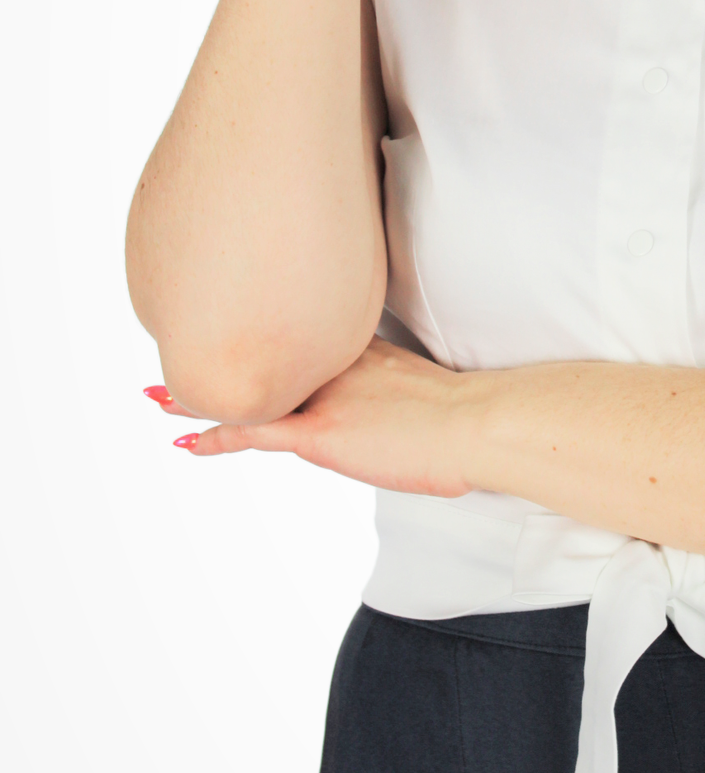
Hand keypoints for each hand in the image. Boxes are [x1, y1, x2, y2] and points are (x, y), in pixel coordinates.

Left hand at [146, 337, 477, 496]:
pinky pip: (253, 432)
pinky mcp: (319, 433)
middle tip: (182, 346)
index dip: (270, 340)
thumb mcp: (435, 395)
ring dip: (199, 394)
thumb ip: (409, 399)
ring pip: (248, 390)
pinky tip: (187, 440)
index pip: (306, 343)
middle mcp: (338, 366)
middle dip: (222, 354)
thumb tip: (412, 418)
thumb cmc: (474, 418)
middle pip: (266, 358)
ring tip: (158, 395)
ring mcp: (325, 397)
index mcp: (367, 353)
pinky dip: (217, 435)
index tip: (245, 331)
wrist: (478, 422)